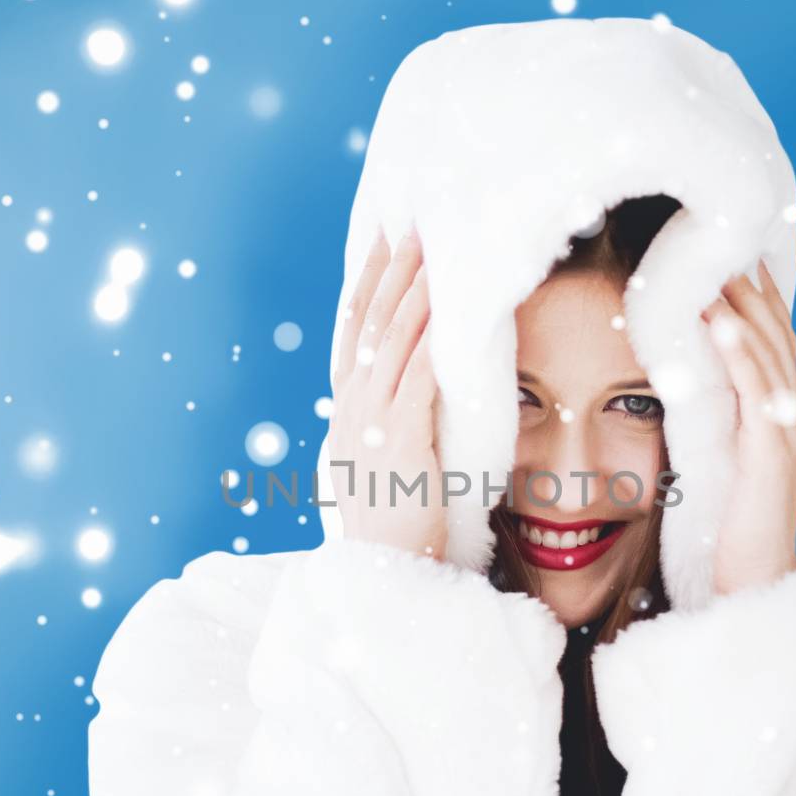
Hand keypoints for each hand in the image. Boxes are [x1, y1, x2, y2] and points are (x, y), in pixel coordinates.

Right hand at [329, 225, 447, 560]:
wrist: (384, 575)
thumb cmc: (395, 525)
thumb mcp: (385, 462)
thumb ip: (392, 422)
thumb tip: (410, 392)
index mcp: (348, 409)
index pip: (355, 330)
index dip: (369, 281)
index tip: (384, 238)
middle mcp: (351, 406)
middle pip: (371, 321)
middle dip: (392, 268)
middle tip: (412, 221)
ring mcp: (369, 420)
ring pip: (392, 337)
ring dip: (414, 288)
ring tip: (434, 245)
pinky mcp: (397, 437)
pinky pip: (415, 372)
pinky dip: (430, 333)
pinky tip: (448, 304)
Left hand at [700, 259, 795, 595]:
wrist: (750, 591)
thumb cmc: (722, 530)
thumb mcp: (709, 459)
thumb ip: (700, 417)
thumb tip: (665, 375)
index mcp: (773, 412)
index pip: (765, 335)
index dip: (751, 288)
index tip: (725, 242)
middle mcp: (787, 414)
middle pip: (773, 330)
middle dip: (748, 280)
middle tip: (722, 229)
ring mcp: (785, 434)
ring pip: (768, 351)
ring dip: (743, 302)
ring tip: (716, 258)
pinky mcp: (772, 458)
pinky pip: (757, 393)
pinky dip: (741, 352)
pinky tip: (720, 319)